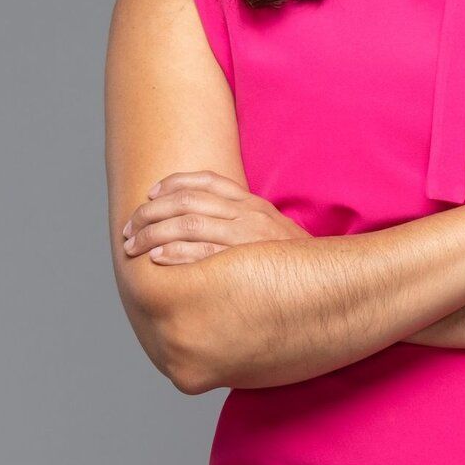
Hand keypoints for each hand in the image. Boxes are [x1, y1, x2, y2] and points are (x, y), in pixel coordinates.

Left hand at [120, 170, 309, 262]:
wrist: (336, 283)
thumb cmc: (297, 265)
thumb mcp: (273, 233)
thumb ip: (245, 224)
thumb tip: (210, 224)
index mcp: (252, 204)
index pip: (205, 181)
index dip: (171, 185)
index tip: (148, 196)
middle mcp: (249, 215)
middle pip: (187, 202)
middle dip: (151, 214)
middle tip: (129, 229)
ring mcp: (249, 238)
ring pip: (189, 224)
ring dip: (153, 235)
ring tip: (133, 247)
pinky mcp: (249, 263)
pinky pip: (205, 254)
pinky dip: (177, 254)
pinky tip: (157, 260)